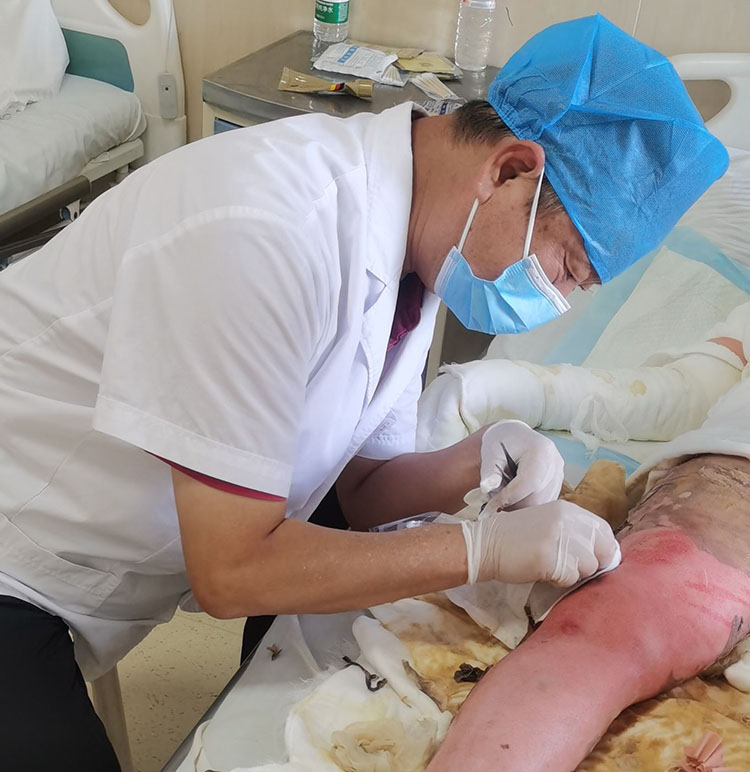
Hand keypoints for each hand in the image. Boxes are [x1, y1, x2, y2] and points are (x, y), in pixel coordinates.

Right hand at [461, 500, 619, 586]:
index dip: (604, 549)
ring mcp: (558, 538)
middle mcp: (566, 520)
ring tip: (554, 568)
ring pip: (588, 566)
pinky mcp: (548, 558)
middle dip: (590, 564)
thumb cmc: (517, 537)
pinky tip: (545, 573)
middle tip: (571, 567)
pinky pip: (570, 578)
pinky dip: (560, 581)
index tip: (594, 560)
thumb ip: (573, 531)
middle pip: (601, 550)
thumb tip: (602, 553)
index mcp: (568, 510)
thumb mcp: (549, 523)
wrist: (486, 543)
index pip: (604, 531)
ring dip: (574, 573)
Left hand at [479, 420, 563, 509]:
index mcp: (541, 450)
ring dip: (519, 507)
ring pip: (540, 504)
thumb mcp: (490, 453)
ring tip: (501, 496)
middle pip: (537, 497)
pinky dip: (525, 505)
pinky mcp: (557, 483)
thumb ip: (489, 471)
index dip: (509, 497)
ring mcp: (558, 474)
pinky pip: (542, 503)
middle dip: (513, 505)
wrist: (512, 436)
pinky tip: (512, 496)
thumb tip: (486, 488)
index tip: (490, 506)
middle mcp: (555, 462)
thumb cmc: (501, 442)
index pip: (528, 482)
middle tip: (493, 502)